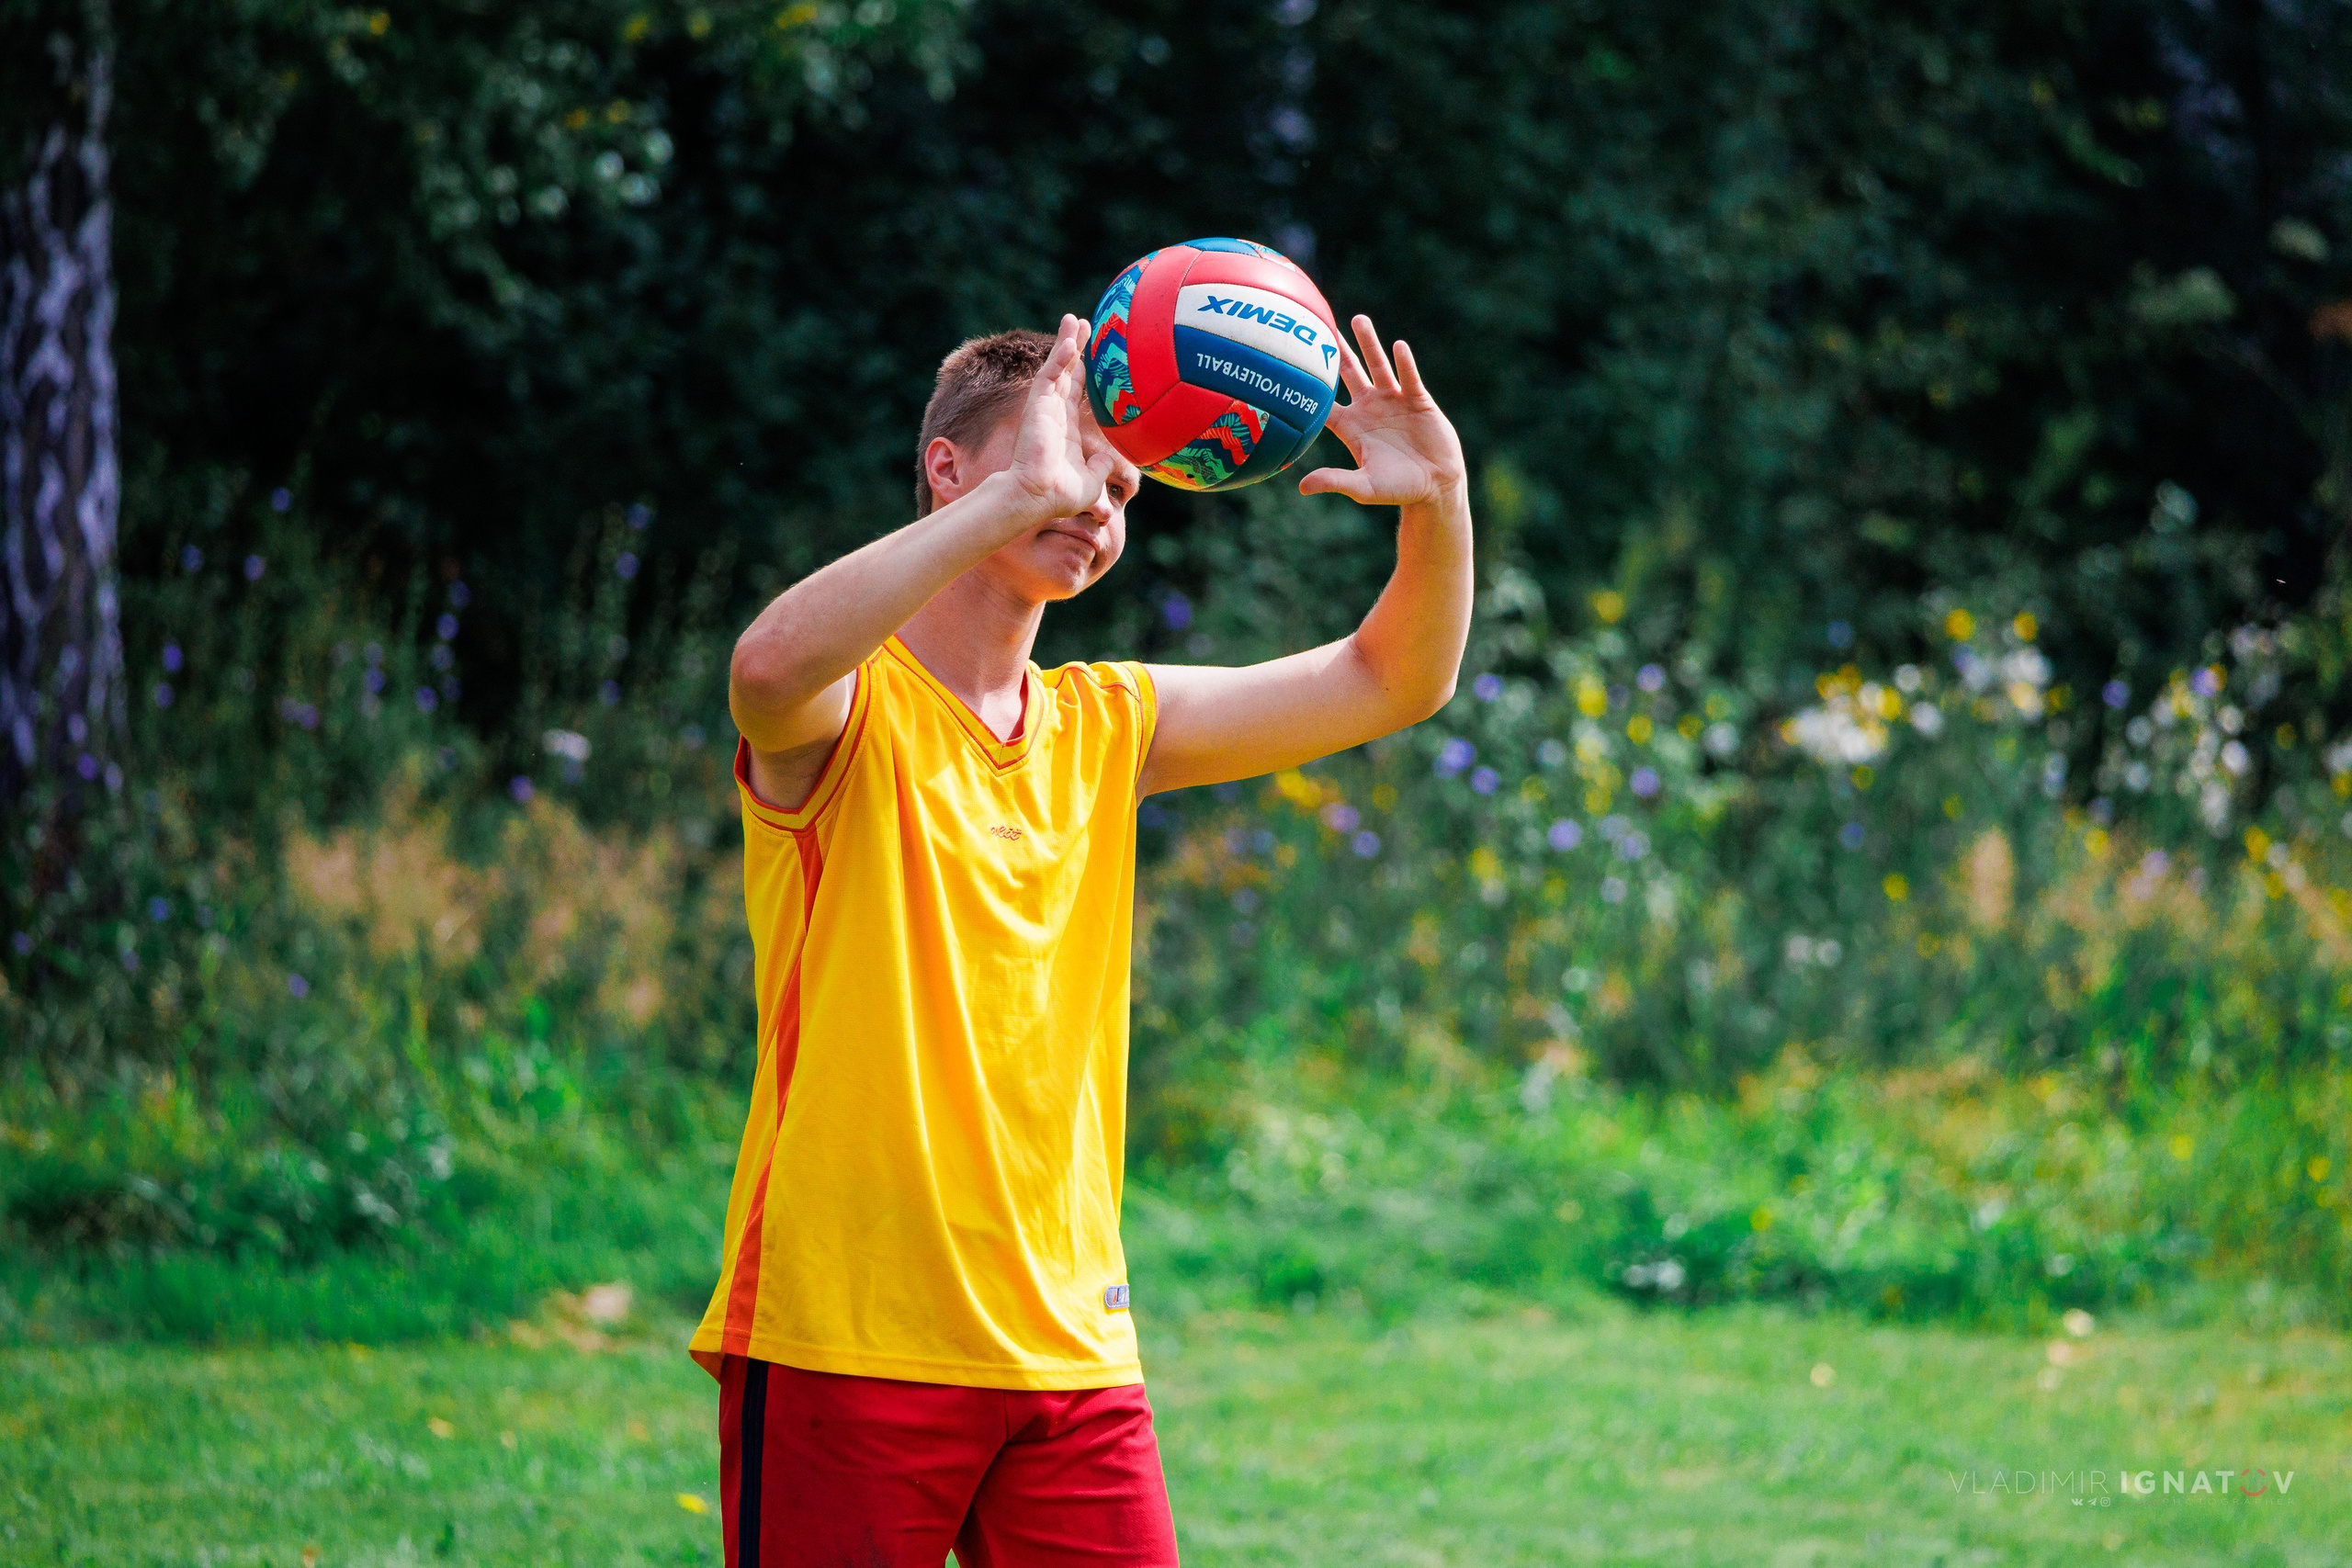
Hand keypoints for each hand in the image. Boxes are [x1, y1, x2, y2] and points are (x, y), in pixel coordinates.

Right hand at [1004, 314, 1116, 523]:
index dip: (1083, 372)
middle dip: (1075, 347)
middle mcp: (1054, 413)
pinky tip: (1069, 342)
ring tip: (1074, 320)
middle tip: (1084, 324)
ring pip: (1056, 367)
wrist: (1039, 497)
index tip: (1094, 353)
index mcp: (1066, 428)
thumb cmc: (1061, 494)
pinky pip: (1048, 376)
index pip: (1075, 392)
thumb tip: (1109, 460)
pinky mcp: (1037, 406)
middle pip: (1065, 372)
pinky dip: (1058, 358)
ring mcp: (1045, 407)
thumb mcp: (1092, 481)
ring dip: (1066, 343)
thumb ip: (1101, 467)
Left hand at [1298, 315, 1466, 507]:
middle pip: (1347, 373)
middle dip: (1335, 351)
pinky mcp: (1418, 400)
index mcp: (1351, 426)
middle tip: (1319, 324)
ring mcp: (1393, 401)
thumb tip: (1302, 488)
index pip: (1324, 403)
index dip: (1309, 386)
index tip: (1291, 363)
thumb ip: (1335, 481)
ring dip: (1369, 343)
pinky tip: (1398, 346)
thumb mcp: (1363, 487)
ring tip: (1358, 319)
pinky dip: (1404, 362)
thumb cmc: (1396, 489)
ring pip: (1377, 365)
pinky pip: (1409, 376)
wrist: (1434, 486)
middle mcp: (1369, 408)